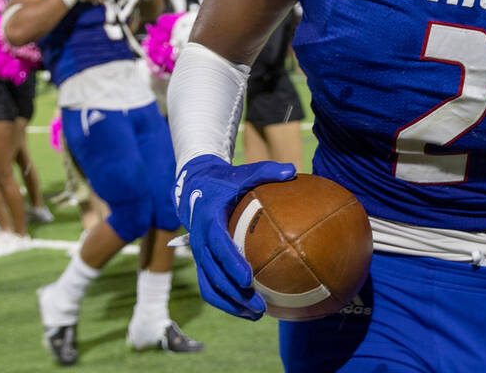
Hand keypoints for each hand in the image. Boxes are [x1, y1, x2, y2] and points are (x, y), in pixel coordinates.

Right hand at [174, 154, 295, 319]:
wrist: (193, 188)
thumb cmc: (224, 182)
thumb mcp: (241, 173)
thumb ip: (264, 171)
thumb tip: (292, 170)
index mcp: (209, 221)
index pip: (219, 246)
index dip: (231, 264)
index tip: (248, 279)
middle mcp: (200, 242)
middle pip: (214, 274)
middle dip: (234, 293)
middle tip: (259, 306)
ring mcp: (200, 255)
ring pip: (210, 286)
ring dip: (230, 304)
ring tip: (256, 315)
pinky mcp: (203, 263)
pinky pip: (210, 287)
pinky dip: (227, 301)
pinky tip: (248, 310)